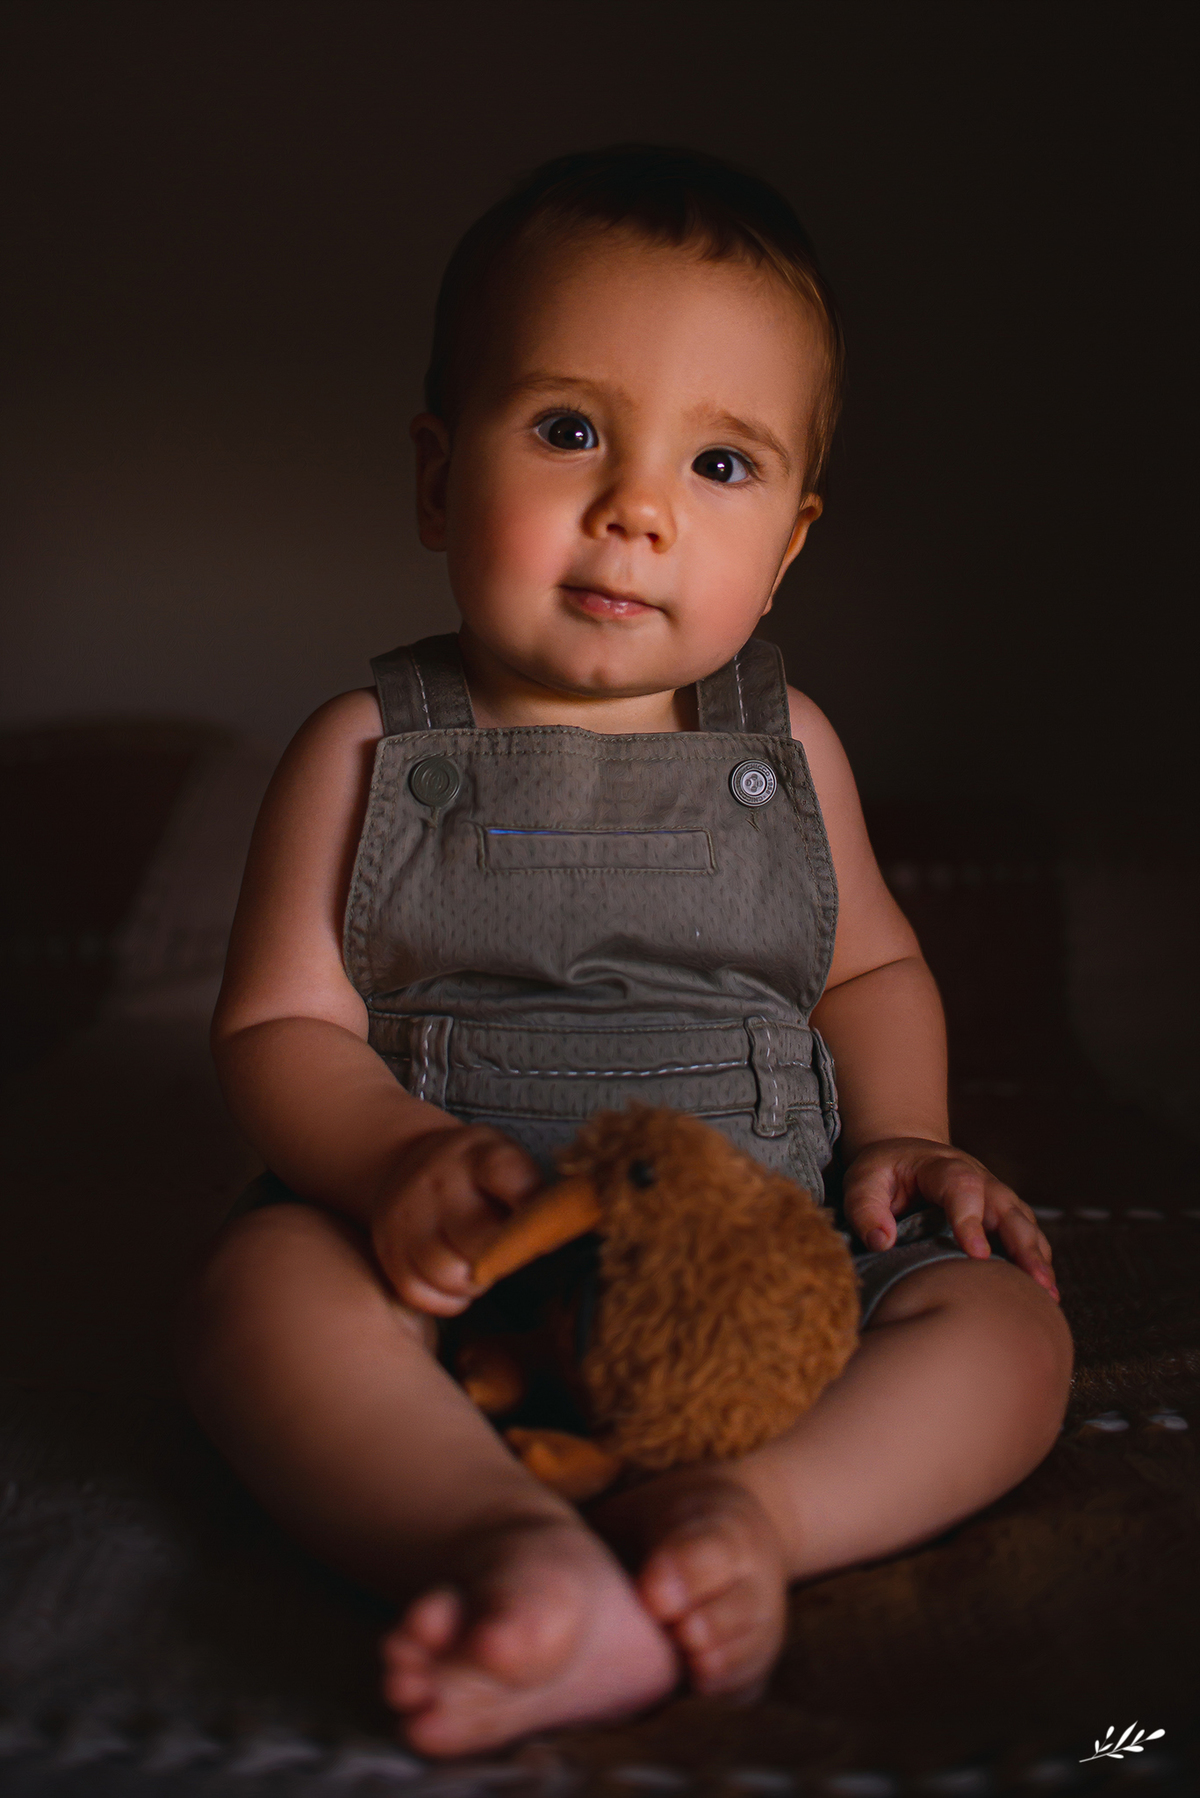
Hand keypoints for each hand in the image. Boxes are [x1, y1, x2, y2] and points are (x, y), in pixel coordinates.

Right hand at [369, 1125, 542, 1315]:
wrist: (406, 1162)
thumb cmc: (475, 1174)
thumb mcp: (505, 1162)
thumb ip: (531, 1194)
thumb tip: (555, 1236)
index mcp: (478, 1154)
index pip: (508, 1179)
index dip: (530, 1214)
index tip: (545, 1234)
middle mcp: (437, 1181)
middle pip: (480, 1243)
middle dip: (501, 1258)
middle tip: (507, 1255)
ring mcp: (406, 1215)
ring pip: (449, 1274)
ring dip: (474, 1282)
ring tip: (480, 1267)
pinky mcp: (387, 1248)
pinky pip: (420, 1294)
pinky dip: (445, 1299)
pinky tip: (456, 1282)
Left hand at [843, 1137, 1058, 1301]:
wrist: (906, 1156)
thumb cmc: (884, 1173)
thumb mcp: (862, 1181)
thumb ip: (865, 1209)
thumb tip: (883, 1242)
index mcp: (942, 1167)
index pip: (963, 1187)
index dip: (971, 1219)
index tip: (975, 1253)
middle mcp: (979, 1180)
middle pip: (1008, 1208)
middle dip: (1022, 1244)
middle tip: (1034, 1280)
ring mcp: (995, 1198)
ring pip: (1024, 1224)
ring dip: (1038, 1257)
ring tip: (1048, 1294)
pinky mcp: (1002, 1217)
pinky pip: (1026, 1237)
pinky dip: (1037, 1261)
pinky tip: (1043, 1294)